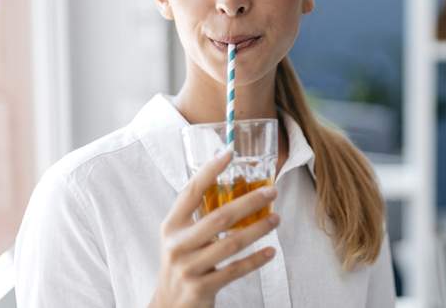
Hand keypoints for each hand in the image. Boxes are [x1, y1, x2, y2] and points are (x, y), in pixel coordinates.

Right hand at [149, 150, 278, 307]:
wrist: (169, 306)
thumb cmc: (183, 262)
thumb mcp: (182, 236)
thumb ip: (200, 215)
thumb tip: (236, 185)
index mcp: (172, 225)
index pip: (191, 192)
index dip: (209, 171)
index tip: (229, 153)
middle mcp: (177, 244)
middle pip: (220, 217)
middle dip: (250, 201)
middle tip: (272, 190)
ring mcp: (188, 267)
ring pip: (231, 243)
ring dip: (258, 229)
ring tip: (276, 218)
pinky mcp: (201, 288)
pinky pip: (235, 270)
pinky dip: (255, 259)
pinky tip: (271, 251)